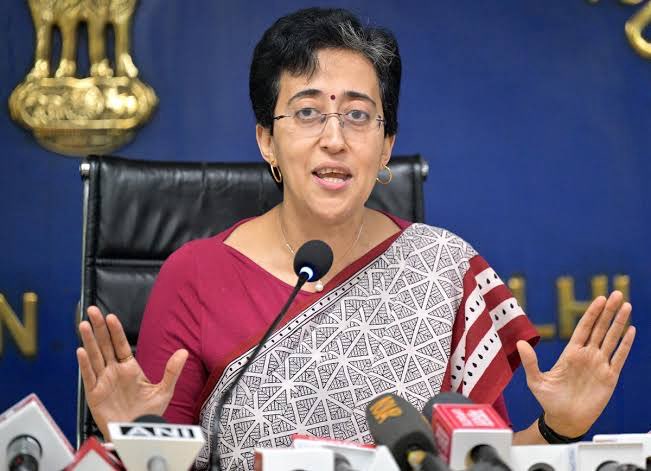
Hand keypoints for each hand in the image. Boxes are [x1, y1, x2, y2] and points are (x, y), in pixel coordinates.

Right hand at [76, 306, 187, 438]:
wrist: (137, 433)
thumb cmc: (148, 413)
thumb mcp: (164, 390)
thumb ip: (172, 371)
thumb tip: (184, 352)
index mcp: (129, 368)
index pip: (120, 344)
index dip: (115, 331)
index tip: (111, 316)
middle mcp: (114, 371)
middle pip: (104, 345)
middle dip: (98, 328)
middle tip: (92, 311)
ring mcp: (103, 381)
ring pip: (94, 356)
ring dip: (89, 340)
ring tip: (83, 325)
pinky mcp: (95, 394)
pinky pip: (89, 376)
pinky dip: (85, 364)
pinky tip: (81, 350)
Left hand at [516, 291, 634, 437]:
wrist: (564, 420)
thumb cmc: (549, 400)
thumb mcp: (536, 380)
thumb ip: (530, 361)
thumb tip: (520, 343)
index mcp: (570, 353)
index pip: (584, 328)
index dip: (592, 313)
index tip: (600, 299)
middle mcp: (587, 355)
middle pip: (600, 328)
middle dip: (609, 311)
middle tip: (618, 294)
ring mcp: (599, 365)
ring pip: (611, 339)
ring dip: (619, 322)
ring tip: (627, 306)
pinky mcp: (609, 377)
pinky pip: (619, 357)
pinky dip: (625, 344)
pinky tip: (631, 330)